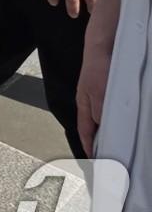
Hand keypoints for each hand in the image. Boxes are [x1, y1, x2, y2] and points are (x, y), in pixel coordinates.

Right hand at [76, 37, 113, 154]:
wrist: (104, 47)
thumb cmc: (97, 68)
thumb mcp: (98, 93)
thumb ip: (100, 112)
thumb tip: (103, 131)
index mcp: (85, 106)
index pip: (86, 133)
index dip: (90, 148)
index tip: (96, 164)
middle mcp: (93, 105)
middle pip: (95, 130)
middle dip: (101, 145)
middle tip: (111, 161)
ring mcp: (102, 100)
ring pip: (105, 123)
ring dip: (111, 135)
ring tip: (120, 148)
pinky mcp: (111, 95)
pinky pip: (114, 115)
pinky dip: (119, 123)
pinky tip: (127, 127)